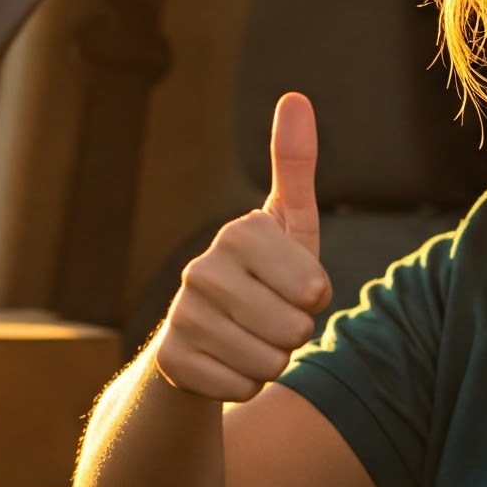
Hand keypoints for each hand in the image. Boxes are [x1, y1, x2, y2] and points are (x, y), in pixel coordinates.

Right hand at [155, 91, 331, 402]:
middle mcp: (203, 267)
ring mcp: (183, 314)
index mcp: (240, 232)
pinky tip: (225, 364)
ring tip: (248, 340)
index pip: (314, 289)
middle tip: (270, 319)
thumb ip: (295, 167)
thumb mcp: (287, 228)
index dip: (314, 298)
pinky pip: (242, 388)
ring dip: (271, 362)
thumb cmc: (260, 279)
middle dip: (294, 335)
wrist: (196, 342)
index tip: (291, 286)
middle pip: (294, 330)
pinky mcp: (171, 360)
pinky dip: (245, 385)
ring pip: (270, 363)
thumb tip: (296, 98)